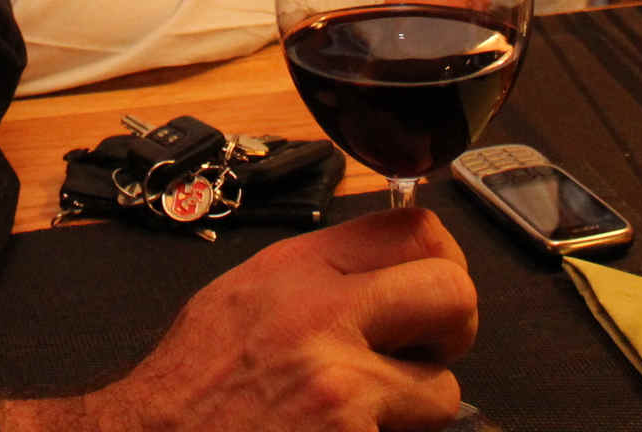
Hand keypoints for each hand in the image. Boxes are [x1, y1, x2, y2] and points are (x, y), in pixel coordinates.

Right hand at [0, 208, 477, 431]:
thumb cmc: (187, 390)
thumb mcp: (240, 300)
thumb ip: (313, 279)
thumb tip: (382, 271)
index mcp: (294, 270)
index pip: (411, 230)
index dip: (440, 261)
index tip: (432, 287)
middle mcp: (319, 313)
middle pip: (452, 289)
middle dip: (453, 328)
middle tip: (426, 353)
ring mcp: (337, 380)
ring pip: (444, 386)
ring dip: (417, 409)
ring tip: (370, 414)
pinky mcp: (347, 431)